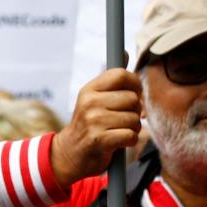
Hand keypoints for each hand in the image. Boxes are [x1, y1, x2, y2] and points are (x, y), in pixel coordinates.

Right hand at [50, 69, 142, 187]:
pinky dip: (129, 141)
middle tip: (124, 118)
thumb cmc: (89, 124)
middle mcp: (89, 102)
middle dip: (135, 111)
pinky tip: (119, 142)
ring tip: (119, 130)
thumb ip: (111, 79)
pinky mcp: (99, 139)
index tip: (133, 94)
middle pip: (132, 98)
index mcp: (89, 89)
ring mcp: (93, 121)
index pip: (121, 75)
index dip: (135, 84)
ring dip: (133, 128)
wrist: (71, 153)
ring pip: (134, 118)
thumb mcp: (94, 98)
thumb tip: (125, 53)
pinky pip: (130, 135)